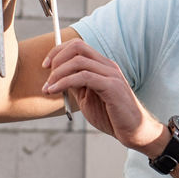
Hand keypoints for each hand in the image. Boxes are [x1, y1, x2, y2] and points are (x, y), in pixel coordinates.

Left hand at [42, 39, 165, 153]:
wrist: (133, 131)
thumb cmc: (111, 116)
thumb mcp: (87, 98)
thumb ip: (75, 86)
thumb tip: (56, 78)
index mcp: (102, 65)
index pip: (78, 46)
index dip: (58, 51)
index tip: (45, 66)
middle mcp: (108, 65)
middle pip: (77, 47)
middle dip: (56, 58)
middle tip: (47, 76)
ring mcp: (111, 74)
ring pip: (78, 61)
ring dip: (58, 73)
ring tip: (48, 88)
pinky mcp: (112, 86)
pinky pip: (84, 77)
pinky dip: (64, 82)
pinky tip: (55, 91)